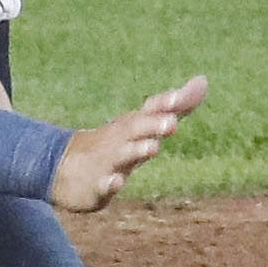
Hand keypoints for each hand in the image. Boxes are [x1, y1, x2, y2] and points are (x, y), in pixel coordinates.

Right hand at [49, 75, 205, 212]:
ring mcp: (108, 161)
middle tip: (173, 123)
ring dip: (137, 150)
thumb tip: (204, 80)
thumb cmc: (115, 143)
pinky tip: (116, 183)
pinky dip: (109, 183)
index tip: (180, 98)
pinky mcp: (96, 185)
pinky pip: (103, 185)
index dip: (165, 104)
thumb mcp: (145, 123)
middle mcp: (121, 139)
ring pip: (123, 155)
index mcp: (134, 124)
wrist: (63, 167)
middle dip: (153, 125)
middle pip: (136, 128)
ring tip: (153, 148)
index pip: (151, 110)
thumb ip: (177, 105)